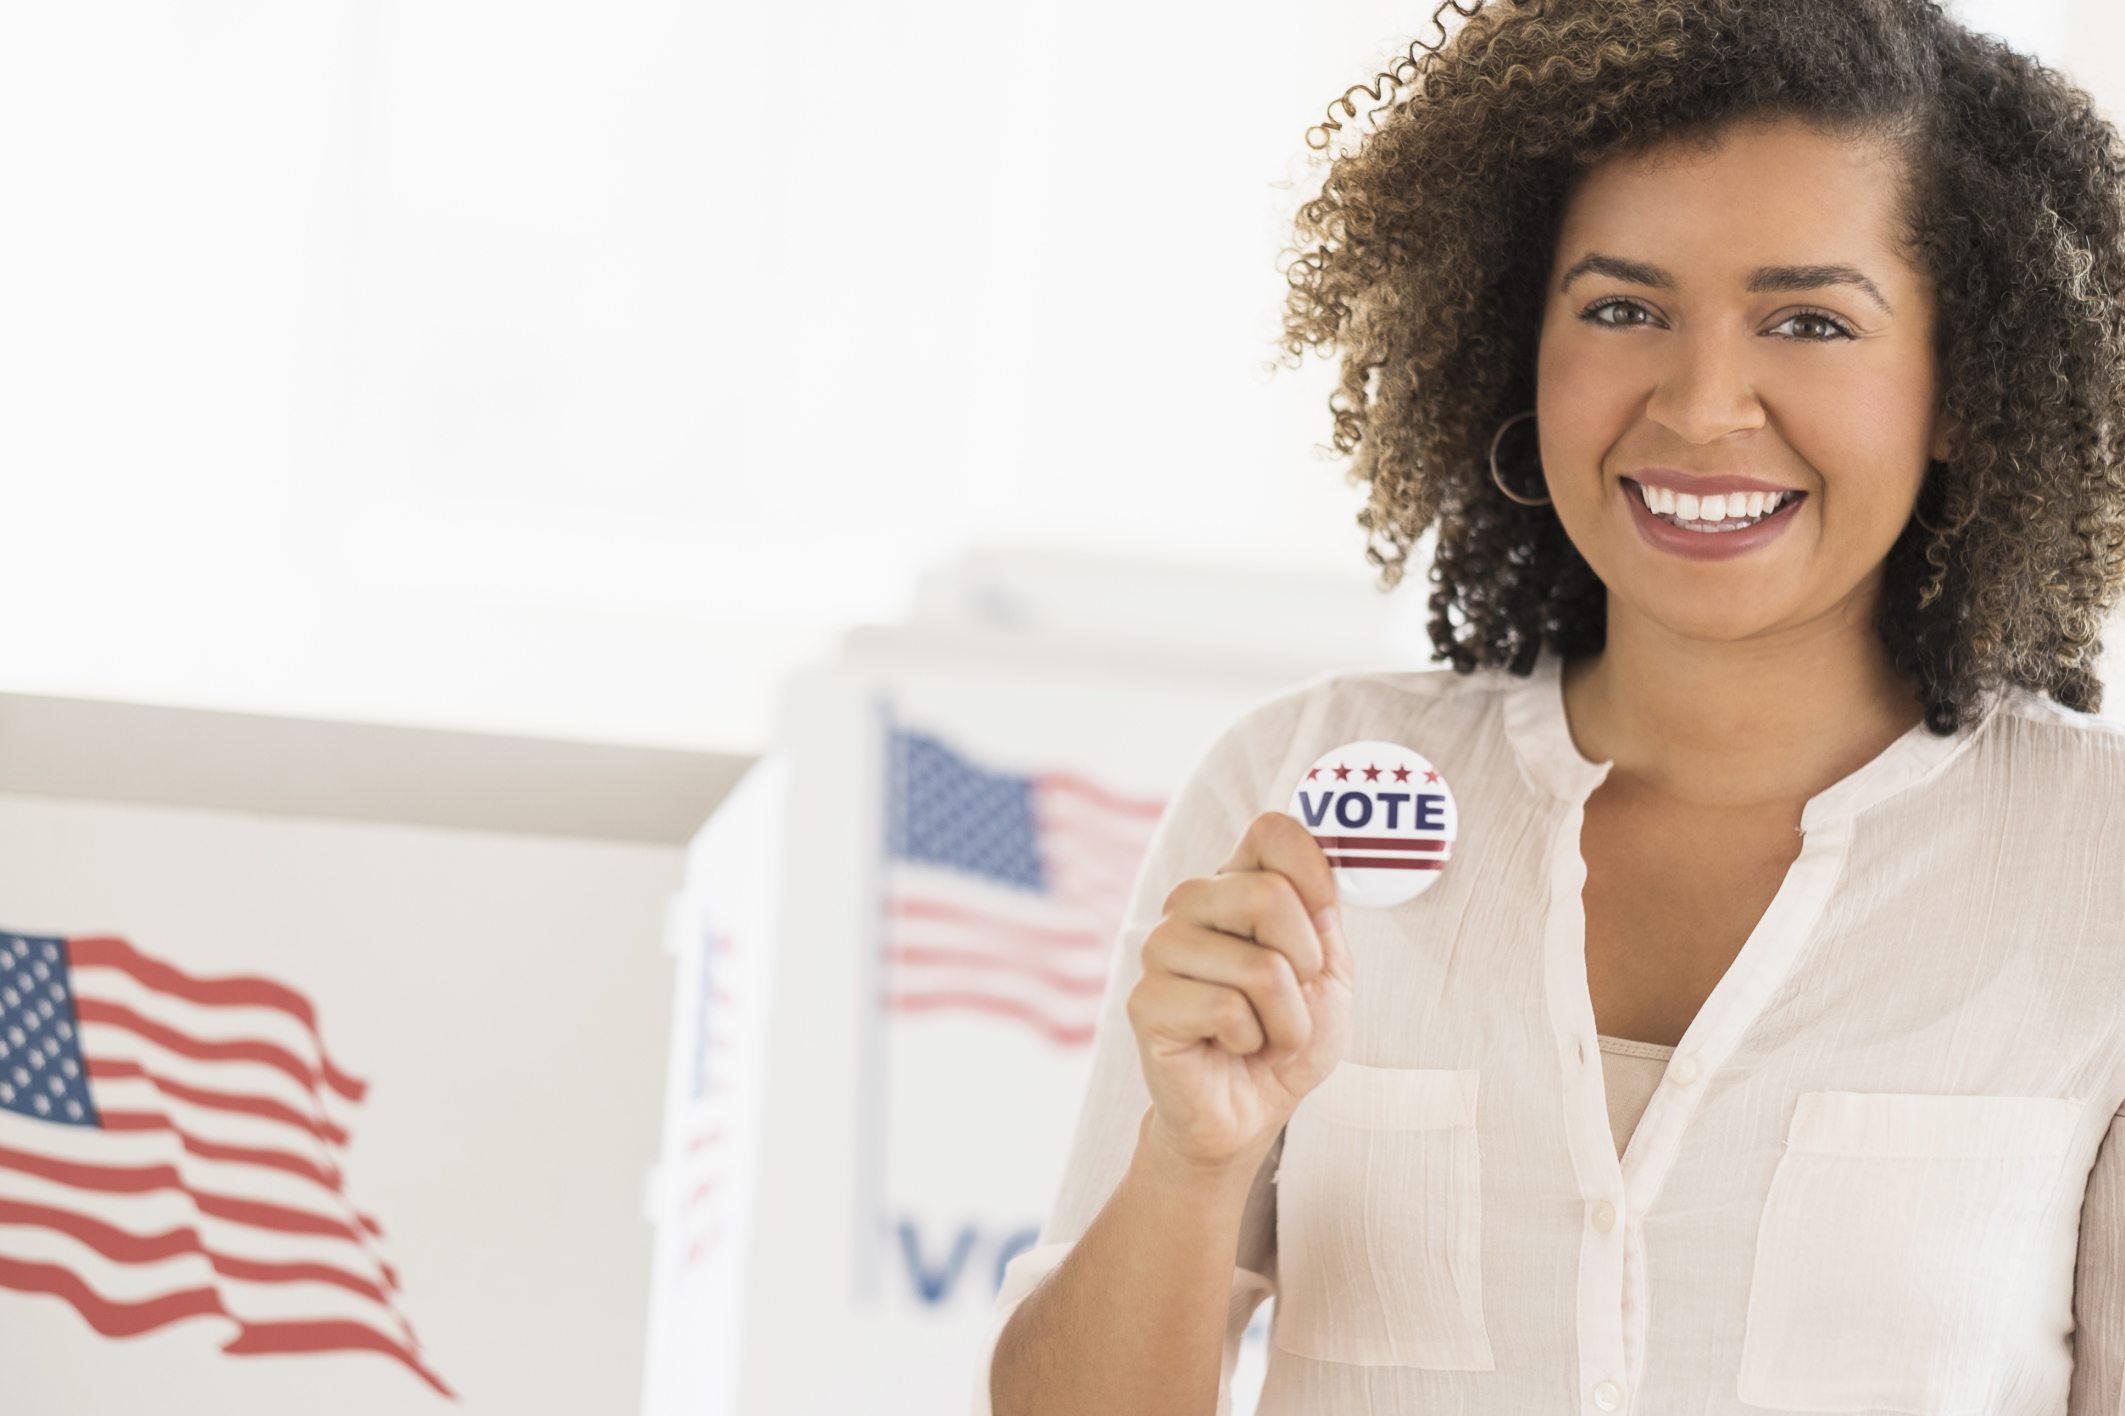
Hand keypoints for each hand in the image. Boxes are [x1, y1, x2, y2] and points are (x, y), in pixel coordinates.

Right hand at [1126, 812, 1350, 1173]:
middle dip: (1304, 965)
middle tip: (1292, 998)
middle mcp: (1190, 904)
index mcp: (1234, 883)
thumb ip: (1323, 913)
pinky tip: (1232, 1046)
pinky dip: (1252, 1041)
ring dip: (1285, 1018)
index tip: (1323, 922)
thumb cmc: (1284, 1036)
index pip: (1272, 830)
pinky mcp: (1146, 1001)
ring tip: (1264, 1032)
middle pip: (1267, 895)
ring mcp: (1161, 948)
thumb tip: (1327, 857)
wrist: (1249, 1109)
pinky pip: (1227, 1010)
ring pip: (1258, 967)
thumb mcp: (1327, 970)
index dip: (1313, 874)